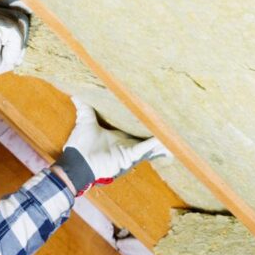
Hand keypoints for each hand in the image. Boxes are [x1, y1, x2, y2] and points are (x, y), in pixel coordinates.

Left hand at [53, 98, 169, 195]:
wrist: (77, 161)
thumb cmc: (81, 145)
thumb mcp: (85, 121)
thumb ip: (84, 107)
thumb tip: (75, 93)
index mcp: (119, 135)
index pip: (136, 127)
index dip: (146, 120)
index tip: (155, 111)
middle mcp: (127, 143)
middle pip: (148, 136)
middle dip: (160, 131)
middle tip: (174, 121)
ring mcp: (129, 150)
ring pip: (151, 144)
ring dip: (162, 139)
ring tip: (178, 133)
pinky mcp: (129, 156)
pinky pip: (144, 149)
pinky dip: (154, 144)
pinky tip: (165, 139)